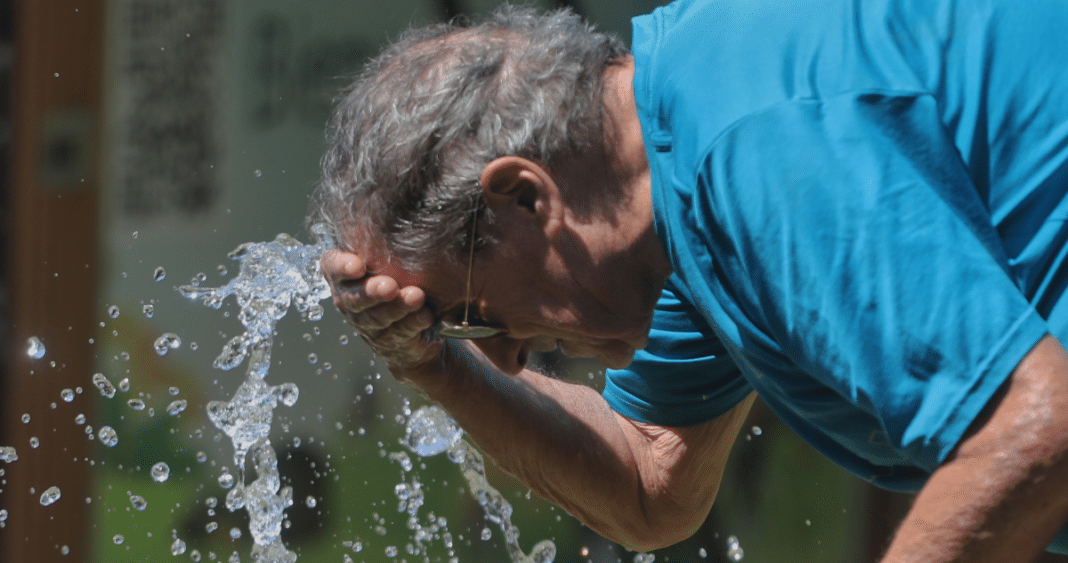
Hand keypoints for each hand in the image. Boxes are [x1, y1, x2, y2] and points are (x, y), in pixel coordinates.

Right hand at [320, 248, 442, 377]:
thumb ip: (384, 240)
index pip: (333, 267)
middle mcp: (349, 299)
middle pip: (354, 298)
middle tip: (390, 286)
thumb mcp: (387, 255)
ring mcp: (366, 323)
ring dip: (398, 308)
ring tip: (417, 297)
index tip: (358, 265)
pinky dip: (412, 324)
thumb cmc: (398, 274)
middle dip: (372, 292)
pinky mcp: (387, 341)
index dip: (342, 267)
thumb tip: (395, 205)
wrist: (414, 316)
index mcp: (343, 273)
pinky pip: (397, 334)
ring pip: (376, 318)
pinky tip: (426, 315)